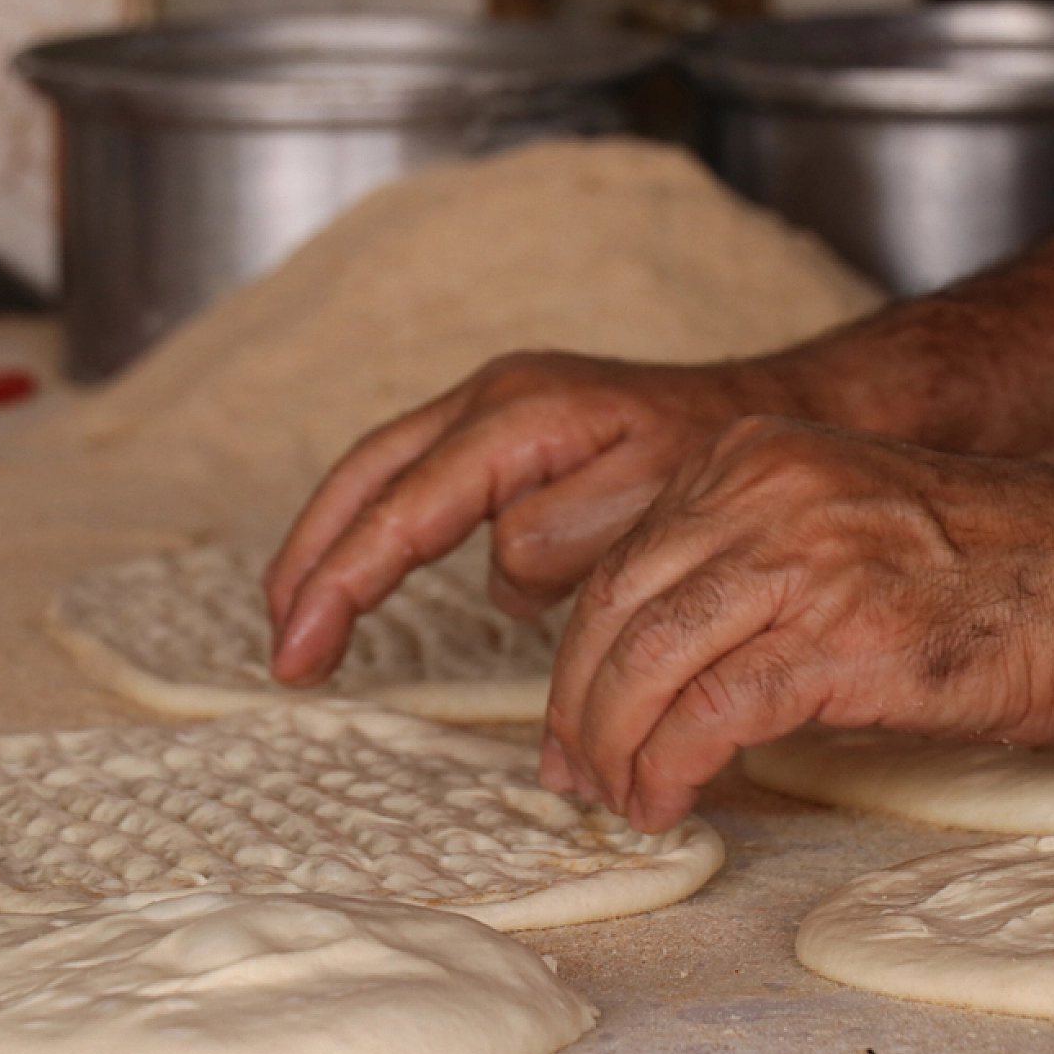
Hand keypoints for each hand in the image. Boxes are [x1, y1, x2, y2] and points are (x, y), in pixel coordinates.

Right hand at [264, 351, 783, 684]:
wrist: (774, 409)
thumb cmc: (718, 457)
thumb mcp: (650, 500)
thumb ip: (561, 536)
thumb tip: (500, 578)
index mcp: (518, 416)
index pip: (402, 507)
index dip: (341, 583)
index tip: (299, 652)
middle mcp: (492, 402)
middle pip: (366, 478)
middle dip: (311, 559)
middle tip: (279, 643)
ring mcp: (495, 411)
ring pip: (383, 475)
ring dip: (335, 544)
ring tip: (299, 616)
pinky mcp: (506, 435)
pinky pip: (421, 481)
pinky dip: (383, 531)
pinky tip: (370, 580)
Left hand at [541, 416, 1053, 832]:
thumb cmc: (979, 566)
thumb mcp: (834, 524)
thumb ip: (740, 568)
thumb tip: (649, 665)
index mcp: (750, 458)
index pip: (622, 562)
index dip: (580, 656)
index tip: (571, 720)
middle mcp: (762, 493)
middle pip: (615, 610)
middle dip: (580, 707)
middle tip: (573, 772)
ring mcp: (800, 560)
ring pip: (648, 662)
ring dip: (616, 747)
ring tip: (619, 798)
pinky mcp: (839, 637)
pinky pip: (712, 713)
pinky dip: (672, 767)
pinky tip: (669, 800)